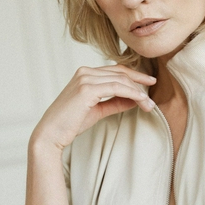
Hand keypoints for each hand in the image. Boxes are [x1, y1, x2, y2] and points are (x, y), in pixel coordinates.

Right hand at [31, 64, 156, 150]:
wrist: (51, 133)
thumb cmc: (70, 123)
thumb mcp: (97, 111)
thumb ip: (115, 103)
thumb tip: (135, 100)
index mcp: (85, 74)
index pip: (115, 70)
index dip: (134, 76)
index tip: (149, 82)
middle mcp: (85, 72)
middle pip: (120, 73)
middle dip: (140, 83)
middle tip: (153, 95)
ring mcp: (85, 78)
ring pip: (121, 80)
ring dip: (138, 92)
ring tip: (149, 105)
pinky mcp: (87, 89)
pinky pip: (117, 88)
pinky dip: (132, 94)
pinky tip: (141, 101)